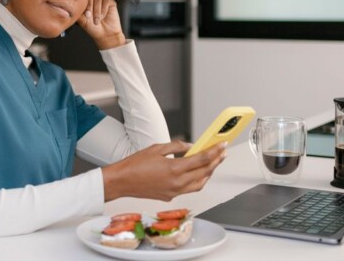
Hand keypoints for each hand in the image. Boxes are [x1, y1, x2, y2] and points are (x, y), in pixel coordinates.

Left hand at [78, 0, 125, 49]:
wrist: (105, 34)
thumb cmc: (93, 27)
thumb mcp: (82, 19)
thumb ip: (77, 10)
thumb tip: (70, 4)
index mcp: (86, 0)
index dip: (83, 2)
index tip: (84, 14)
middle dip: (89, 5)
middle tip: (88, 16)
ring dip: (96, 9)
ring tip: (96, 20)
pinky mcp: (111, 1)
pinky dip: (104, 9)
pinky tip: (103, 16)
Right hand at [101, 141, 227, 201]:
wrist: (122, 182)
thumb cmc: (135, 164)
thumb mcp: (157, 148)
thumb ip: (177, 146)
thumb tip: (190, 146)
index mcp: (174, 168)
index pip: (202, 159)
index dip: (214, 151)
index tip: (222, 145)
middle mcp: (177, 183)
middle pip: (204, 172)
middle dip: (216, 161)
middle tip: (222, 153)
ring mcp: (174, 192)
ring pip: (200, 184)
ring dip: (209, 173)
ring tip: (214, 163)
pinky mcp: (170, 197)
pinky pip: (189, 189)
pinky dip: (197, 181)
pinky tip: (198, 173)